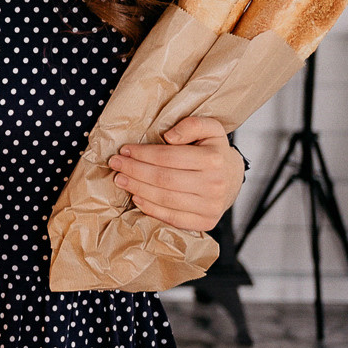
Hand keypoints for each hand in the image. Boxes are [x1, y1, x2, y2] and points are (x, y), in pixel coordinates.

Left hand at [110, 115, 244, 231]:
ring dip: (137, 189)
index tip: (124, 150)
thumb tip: (169, 137)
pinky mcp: (206, 222)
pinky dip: (151, 209)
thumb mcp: (210, 128)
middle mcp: (214, 184)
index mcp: (213, 159)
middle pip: (163, 179)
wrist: (232, 178)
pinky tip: (137, 198)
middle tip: (115, 164)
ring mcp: (211, 206)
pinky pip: (173, 218)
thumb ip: (191, 125)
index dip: (142, 154)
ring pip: (165, 199)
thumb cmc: (214, 151)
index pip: (168, 157)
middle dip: (134, 171)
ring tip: (120, 180)